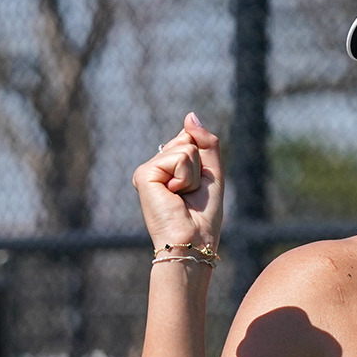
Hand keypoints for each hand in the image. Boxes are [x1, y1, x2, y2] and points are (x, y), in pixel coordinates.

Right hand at [132, 112, 223, 255]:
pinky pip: (178, 158)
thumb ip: (205, 141)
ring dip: (193, 175)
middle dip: (199, 167)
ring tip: (182, 196)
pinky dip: (185, 177)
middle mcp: (155, 168)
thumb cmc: (203, 215)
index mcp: (169, 168)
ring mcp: (148, 170)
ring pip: (185, 148)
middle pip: (188, 141)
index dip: (203, 160)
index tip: (198, 187)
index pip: (190, 140)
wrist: (193, 240)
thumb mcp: (212, 173)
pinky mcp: (143, 174)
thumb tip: (190, 115)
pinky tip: (174, 195)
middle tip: (190, 193)